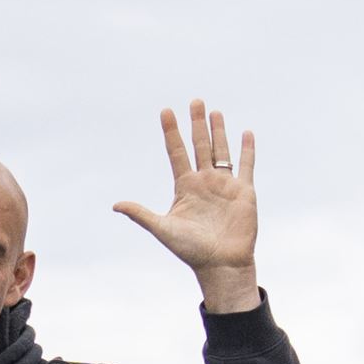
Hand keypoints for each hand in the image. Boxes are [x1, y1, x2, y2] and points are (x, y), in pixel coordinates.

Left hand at [113, 99, 259, 312]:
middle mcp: (204, 182)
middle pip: (199, 146)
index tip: (165, 111)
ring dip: (218, 131)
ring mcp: (224, 185)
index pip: (176, 153)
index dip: (171, 132)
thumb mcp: (163, 229)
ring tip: (214, 111)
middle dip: (197, 124)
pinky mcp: (244, 191)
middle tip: (195, 101)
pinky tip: (246, 132)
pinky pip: (246, 165)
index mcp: (184, 187)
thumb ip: (141, 214)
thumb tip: (115, 205)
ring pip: (221, 151)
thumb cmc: (190, 250)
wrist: (220, 263)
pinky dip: (247, 149)